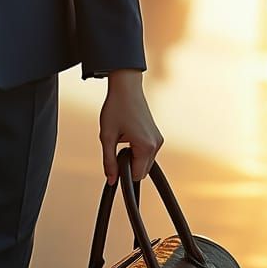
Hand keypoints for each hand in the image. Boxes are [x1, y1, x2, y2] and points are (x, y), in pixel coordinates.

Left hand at [99, 70, 163, 185]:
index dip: (123, 171)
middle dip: (129, 164)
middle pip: (142, 171)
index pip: (136, 176)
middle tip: (117, 145)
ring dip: (133, 156)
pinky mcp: (157, 135)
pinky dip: (138, 150)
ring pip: (145, 162)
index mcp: (146, 147)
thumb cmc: (116, 108)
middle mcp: (156, 145)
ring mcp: (158, 140)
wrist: (126, 86)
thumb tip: (111, 181)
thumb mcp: (107, 135)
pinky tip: (128, 134)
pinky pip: (148, 152)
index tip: (114, 158)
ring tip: (122, 137)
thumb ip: (109, 161)